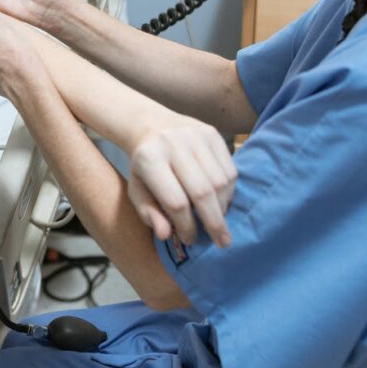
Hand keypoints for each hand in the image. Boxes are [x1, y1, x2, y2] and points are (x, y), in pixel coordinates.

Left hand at [127, 114, 237, 247]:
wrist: (150, 125)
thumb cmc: (144, 166)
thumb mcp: (137, 190)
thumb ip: (149, 214)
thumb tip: (166, 235)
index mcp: (149, 159)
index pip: (175, 201)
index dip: (186, 225)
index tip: (190, 240)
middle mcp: (173, 144)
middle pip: (202, 192)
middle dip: (214, 222)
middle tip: (221, 242)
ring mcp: (195, 135)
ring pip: (220, 182)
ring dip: (223, 208)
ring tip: (218, 221)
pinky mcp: (212, 133)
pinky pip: (230, 170)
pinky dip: (229, 191)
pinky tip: (221, 201)